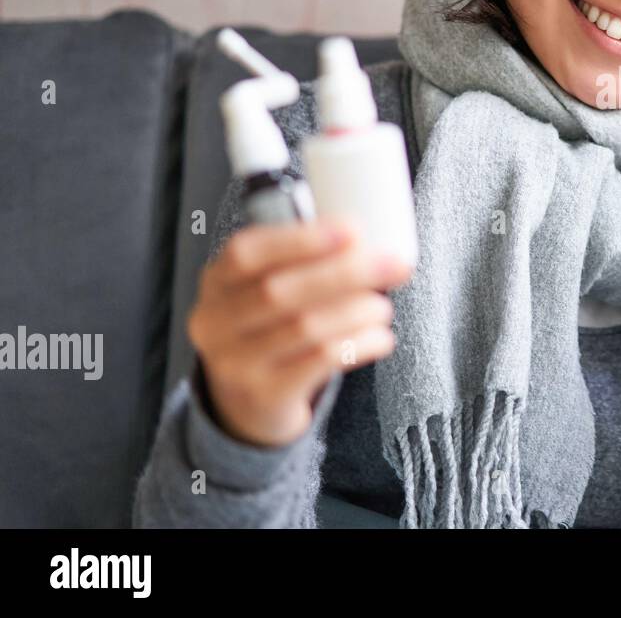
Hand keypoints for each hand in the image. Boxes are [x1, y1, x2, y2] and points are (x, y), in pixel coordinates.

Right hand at [188, 220, 411, 446]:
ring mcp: (236, 364)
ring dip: (357, 310)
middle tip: (395, 264)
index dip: (300, 240)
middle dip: (345, 273)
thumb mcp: (266, 288)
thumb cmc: (272, 328)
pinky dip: (359, 343)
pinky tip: (380, 337)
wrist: (250, 401)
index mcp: (217, 282)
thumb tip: (370, 241)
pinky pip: (320, 362)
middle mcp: (216, 323)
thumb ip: (303, 261)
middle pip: (280, 291)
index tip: (352, 230)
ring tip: (383, 306)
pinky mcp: (265, 395)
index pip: (246, 253)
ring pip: (305, 327)